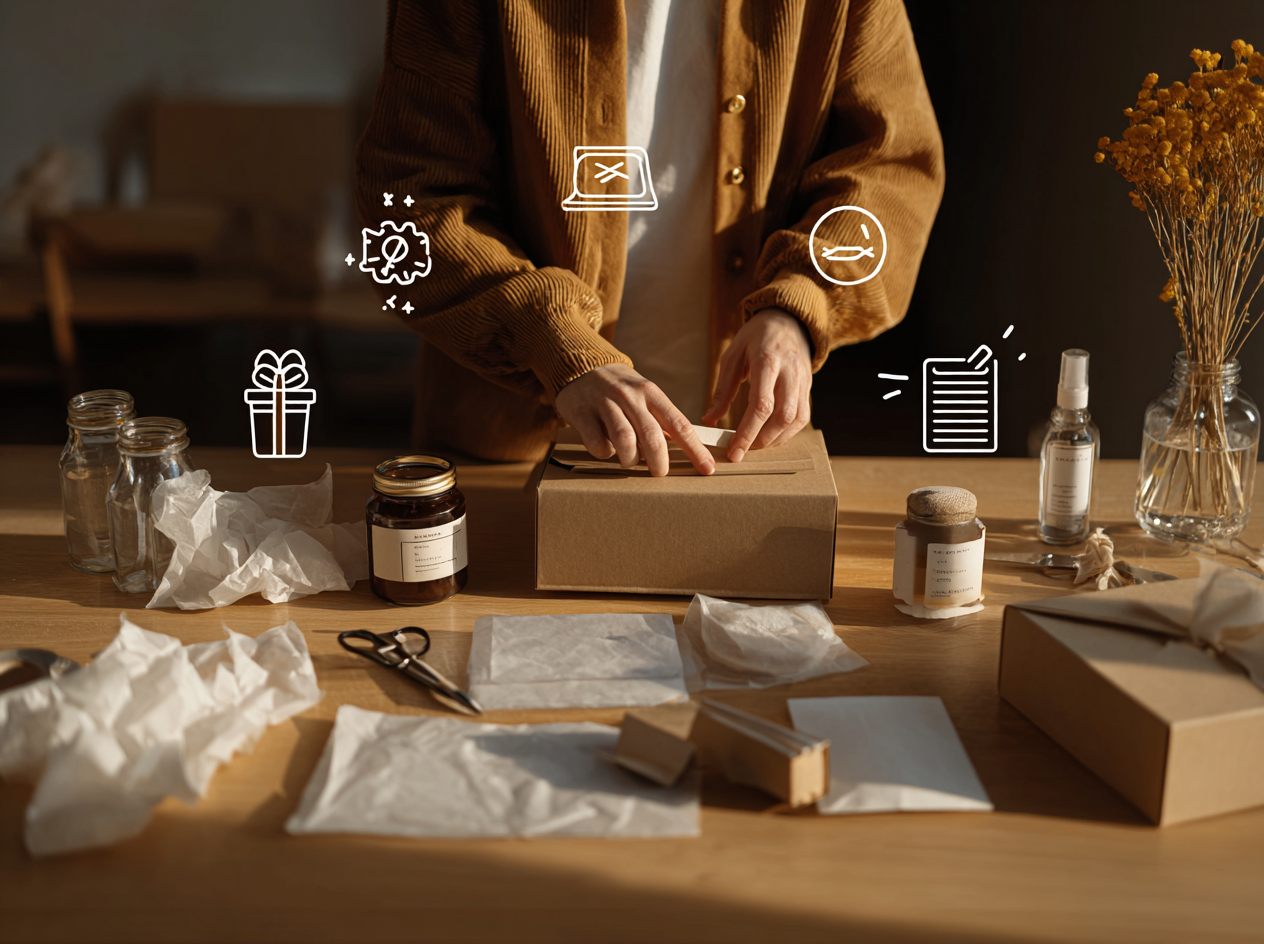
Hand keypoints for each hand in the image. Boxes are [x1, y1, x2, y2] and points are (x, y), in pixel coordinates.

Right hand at [555, 364, 715, 476]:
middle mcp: (630, 396)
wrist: (580, 365)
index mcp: (651, 392)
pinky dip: (604, 453)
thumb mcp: (645, 395)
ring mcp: (605, 403)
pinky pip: (597, 443)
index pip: (679, 424)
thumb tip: (689, 447)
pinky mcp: (582, 413)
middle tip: (659, 472)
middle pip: (652, 436)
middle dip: (659, 461)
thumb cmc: (620, 389)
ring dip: (630, 459)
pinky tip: (606, 449)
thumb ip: (662, 419)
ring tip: (630, 461)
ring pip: (624, 440)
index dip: (695, 449)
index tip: (707, 468)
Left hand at [701, 308, 811, 461]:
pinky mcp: (808, 388)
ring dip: (776, 439)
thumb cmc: (755, 338)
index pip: (762, 404)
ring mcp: (803, 381)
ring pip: (796, 420)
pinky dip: (787, 432)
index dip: (748, 432)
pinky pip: (802, 417)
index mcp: (768, 360)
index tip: (734, 451)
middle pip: (783, 416)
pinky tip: (770, 436)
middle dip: (762, 440)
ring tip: (755, 445)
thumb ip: (722, 390)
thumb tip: (709, 420)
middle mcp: (790, 372)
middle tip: (742, 451)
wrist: (787, 321)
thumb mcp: (732, 356)